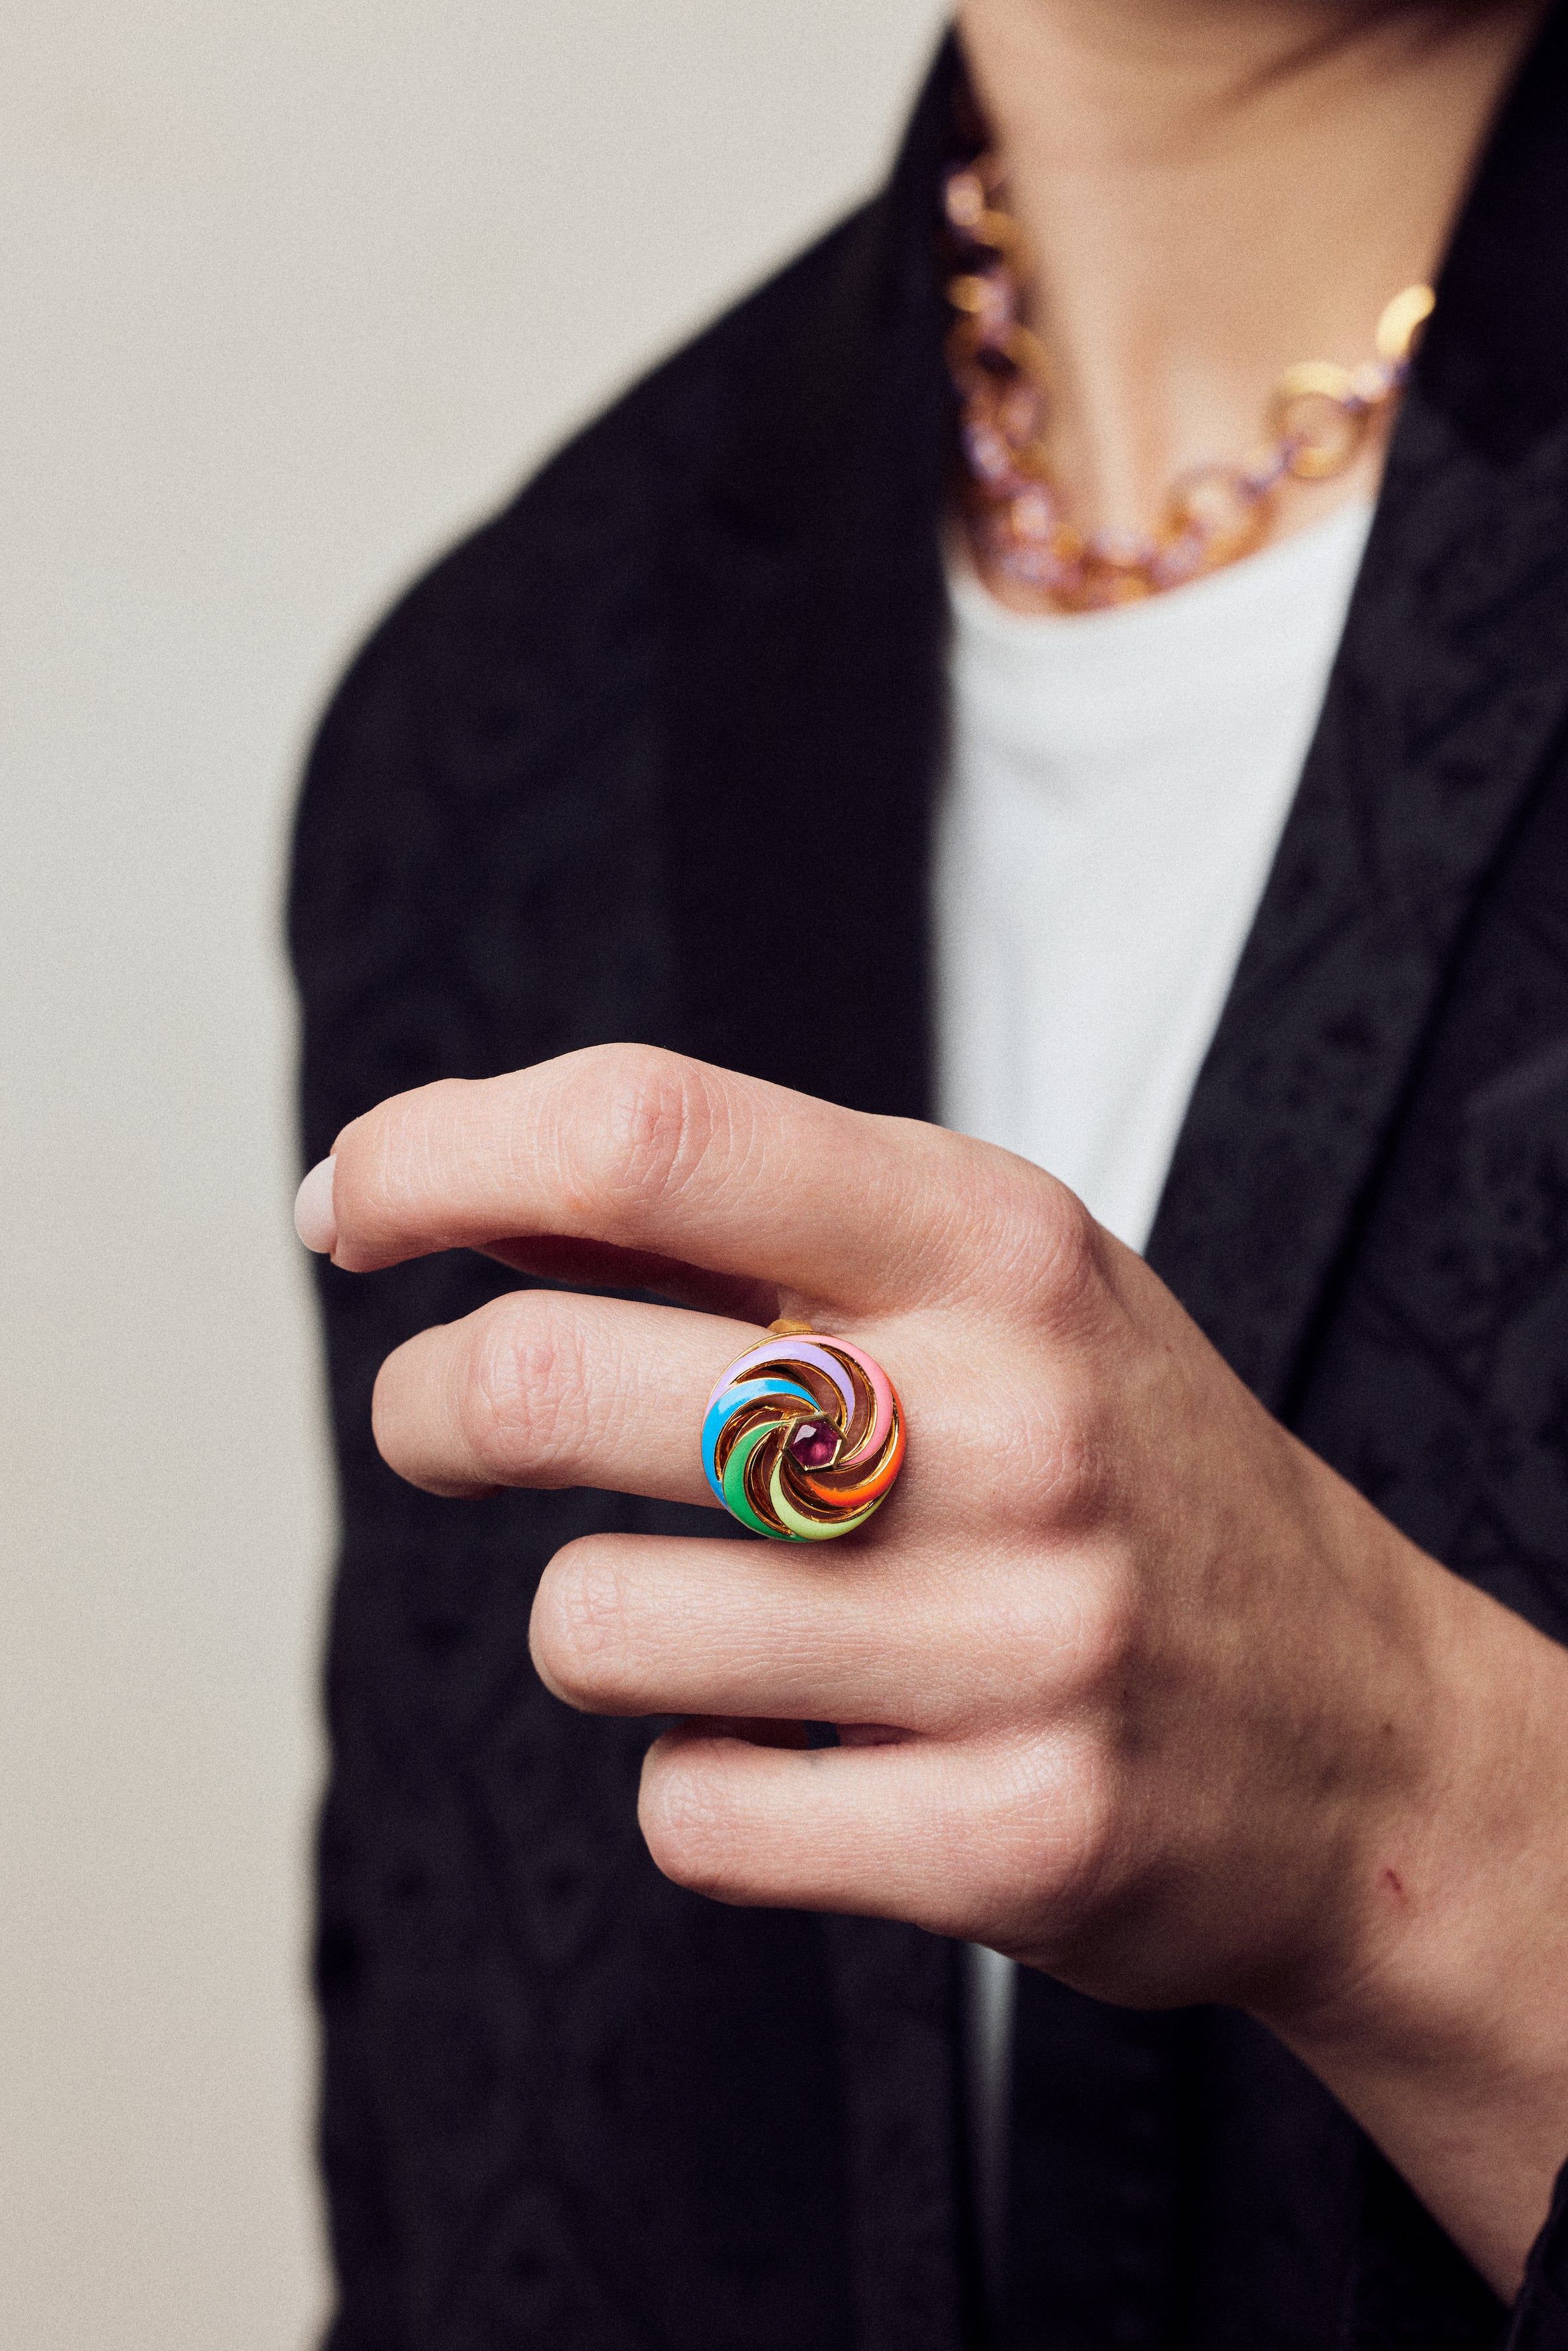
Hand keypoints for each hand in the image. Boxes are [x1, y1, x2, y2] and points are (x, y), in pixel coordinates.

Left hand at [299, 1043, 1567, 2296]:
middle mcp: (1008, 1423)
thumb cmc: (1109, 1467)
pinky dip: (702, 1781)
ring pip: (589, 1624)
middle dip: (431, 1408)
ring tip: (715, 1611)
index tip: (349, 1204)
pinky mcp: (1009, 1838)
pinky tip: (810, 1745)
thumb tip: (418, 1174)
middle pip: (545, 1379)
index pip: (647, 1132)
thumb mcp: (977, 1280)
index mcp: (991, 1240)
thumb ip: (721, 1217)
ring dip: (599, 1618)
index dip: (437, 1153)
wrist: (1360, 1733)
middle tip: (446, 1420)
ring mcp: (1018, 1642)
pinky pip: (691, 1810)